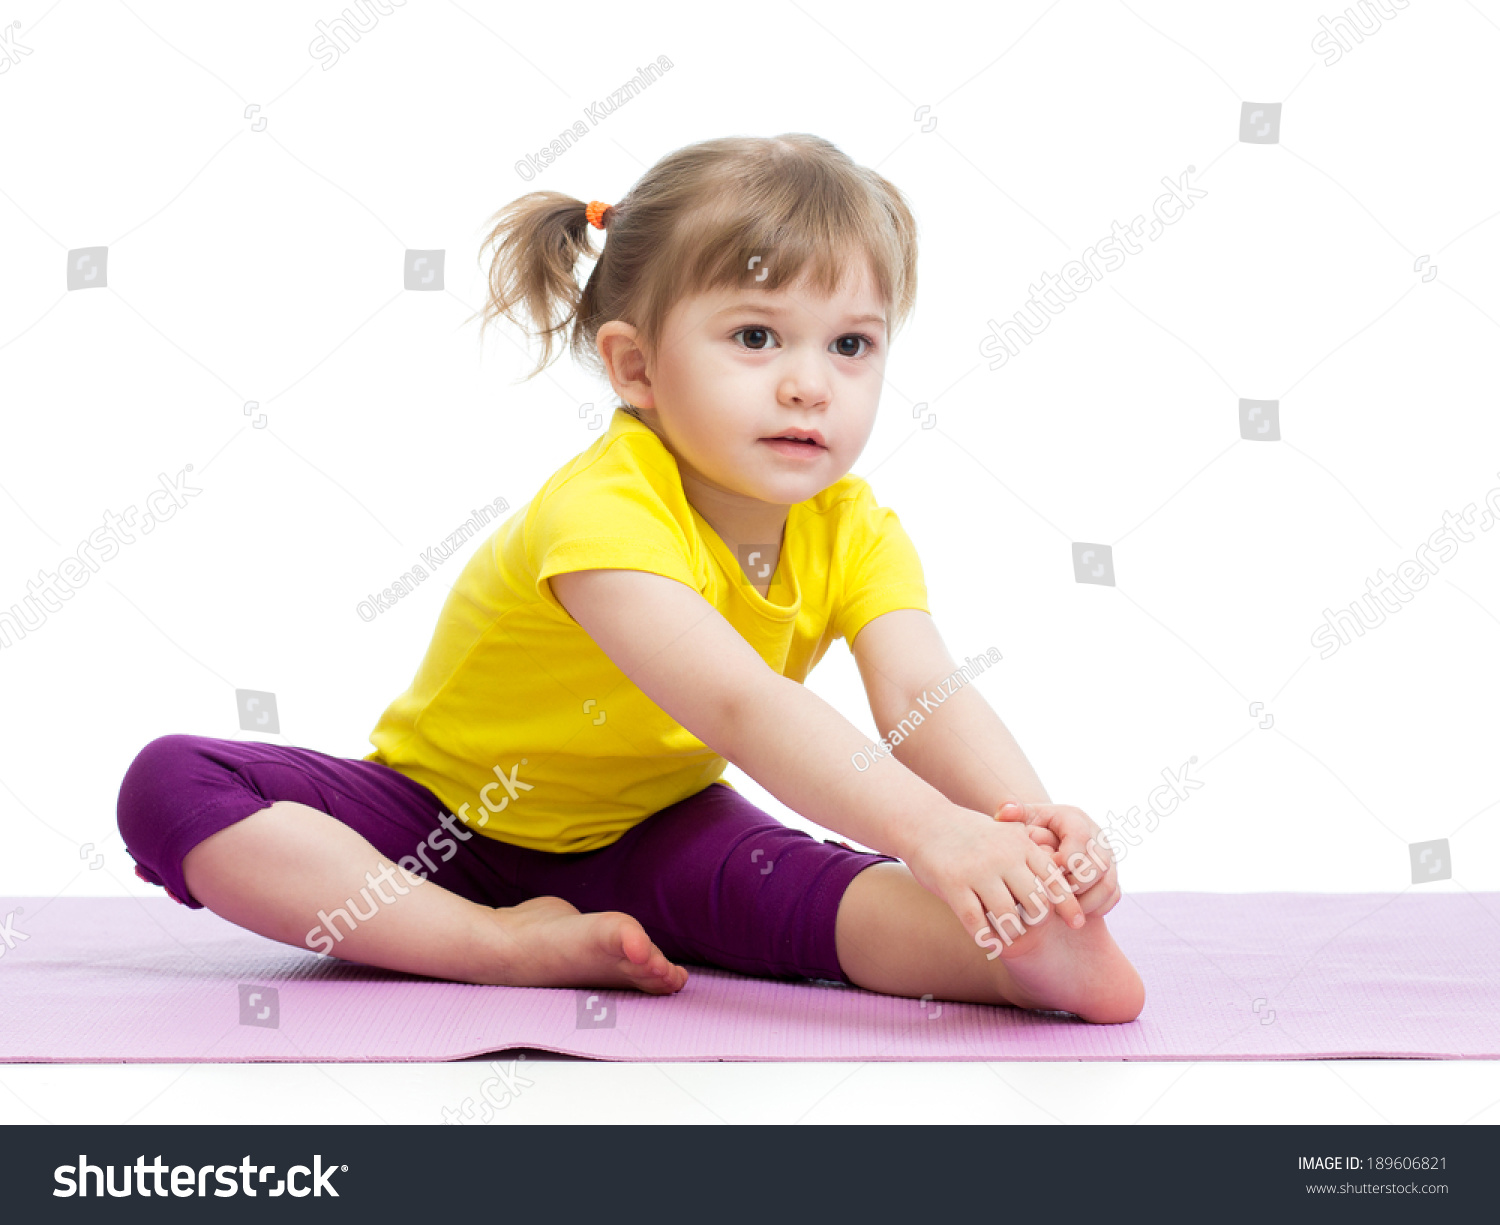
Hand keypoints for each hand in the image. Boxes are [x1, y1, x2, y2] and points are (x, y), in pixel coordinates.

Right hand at [905, 807, 1086, 946]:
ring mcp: (977, 871)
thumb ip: (1032, 856)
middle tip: (1030, 927)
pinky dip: (984, 937)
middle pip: (1036, 903)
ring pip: (1008, 916)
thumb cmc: (972, 834)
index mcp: (1021, 844)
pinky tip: (986, 940)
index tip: (1076, 923)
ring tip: (1008, 937)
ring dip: (1011, 933)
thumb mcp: (1007, 835)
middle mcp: (1003, 857)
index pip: (1055, 879)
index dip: (1068, 904)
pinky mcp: (952, 884)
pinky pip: (975, 922)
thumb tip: (1065, 882)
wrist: (926, 822)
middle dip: (1036, 921)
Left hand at [994, 801, 1120, 917]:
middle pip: (1099, 864)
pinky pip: (1113, 896)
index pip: (1080, 838)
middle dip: (1076, 884)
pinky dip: (1096, 908)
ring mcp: (1107, 858)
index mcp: (1075, 819)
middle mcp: (1096, 837)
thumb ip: (1013, 813)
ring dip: (1087, 901)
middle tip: (1055, 896)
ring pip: (1109, 883)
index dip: (1065, 859)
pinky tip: (1074, 913)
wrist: (1046, 838)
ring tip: (1062, 910)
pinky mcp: (1110, 875)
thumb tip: (1005, 812)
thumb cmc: (1030, 829)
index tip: (1047, 873)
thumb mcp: (1023, 818)